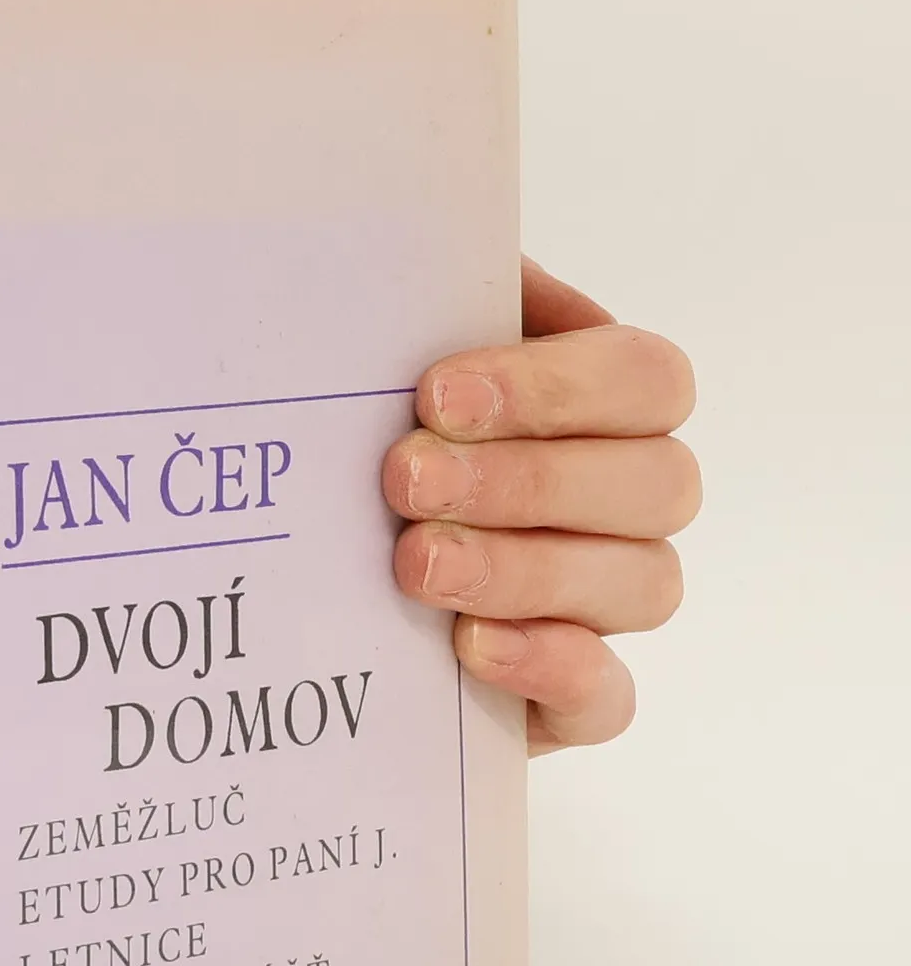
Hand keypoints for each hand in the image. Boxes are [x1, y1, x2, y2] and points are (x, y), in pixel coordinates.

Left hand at [383, 259, 699, 753]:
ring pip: (641, 585)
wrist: (311, 582)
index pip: (645, 380)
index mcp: (602, 405)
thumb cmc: (363, 446)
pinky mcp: (568, 701)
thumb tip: (412, 264)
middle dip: (527, 479)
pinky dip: (549, 667)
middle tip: (404, 479)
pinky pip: (607, 696)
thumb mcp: (381, 365)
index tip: (436, 391)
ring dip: (526, 569)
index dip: (554, 386)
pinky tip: (470, 644)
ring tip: (416, 564)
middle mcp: (627, 503)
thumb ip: (420, 305)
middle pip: (656, 483)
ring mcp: (606, 605)